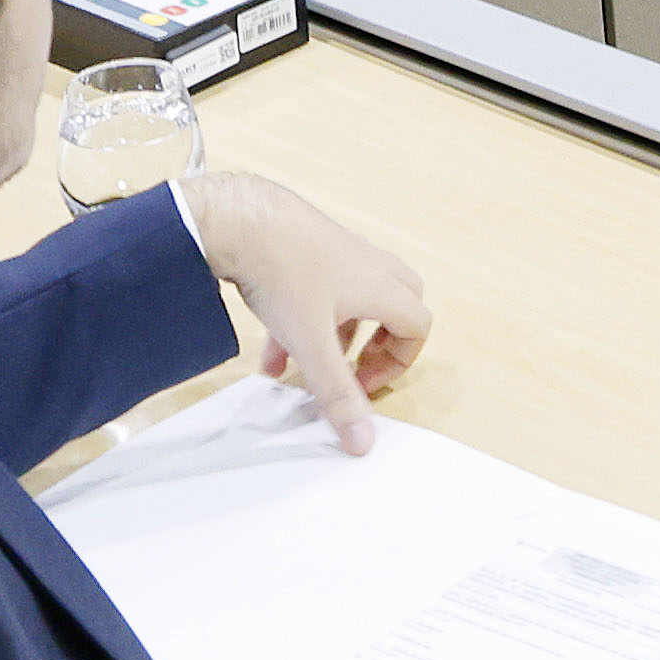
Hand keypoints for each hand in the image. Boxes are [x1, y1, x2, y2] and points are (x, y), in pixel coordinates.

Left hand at [185, 170, 431, 450]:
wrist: (241, 218)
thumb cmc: (284, 270)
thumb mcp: (311, 343)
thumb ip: (337, 394)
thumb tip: (364, 441)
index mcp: (380, 286)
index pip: (418, 325)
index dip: (399, 362)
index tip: (364, 385)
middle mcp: (366, 264)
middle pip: (398, 300)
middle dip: (381, 340)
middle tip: (355, 365)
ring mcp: (336, 251)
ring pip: (353, 295)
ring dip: (336, 334)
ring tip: (304, 365)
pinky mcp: (306, 246)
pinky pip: (318, 288)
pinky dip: (304, 318)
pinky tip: (269, 346)